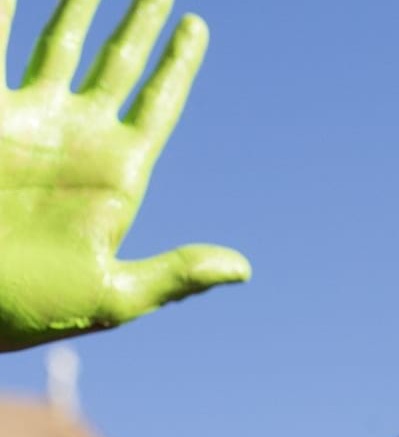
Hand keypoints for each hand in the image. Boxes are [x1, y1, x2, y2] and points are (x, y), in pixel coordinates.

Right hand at [0, 0, 237, 351]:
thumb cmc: (30, 310)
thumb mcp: (110, 297)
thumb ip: (173, 275)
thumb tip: (241, 270)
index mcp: (117, 170)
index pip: (159, 101)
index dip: (178, 62)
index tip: (196, 24)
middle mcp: (74, 136)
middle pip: (117, 61)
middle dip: (138, 21)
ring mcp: (26, 122)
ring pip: (58, 45)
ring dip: (78, 6)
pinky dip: (5, 17)